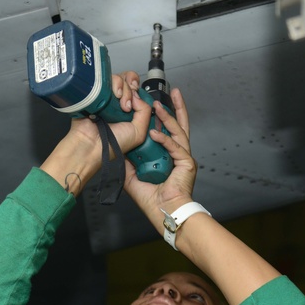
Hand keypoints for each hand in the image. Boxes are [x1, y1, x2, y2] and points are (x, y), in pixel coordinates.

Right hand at [66, 71, 150, 153]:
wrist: (92, 143)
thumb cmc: (114, 142)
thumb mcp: (139, 132)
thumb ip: (145, 112)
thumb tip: (137, 94)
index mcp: (129, 111)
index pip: (138, 91)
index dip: (140, 92)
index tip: (138, 100)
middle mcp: (118, 102)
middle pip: (129, 81)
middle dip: (132, 90)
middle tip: (127, 105)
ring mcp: (107, 96)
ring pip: (120, 80)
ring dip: (124, 90)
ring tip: (119, 105)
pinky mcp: (97, 91)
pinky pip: (107, 80)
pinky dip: (113, 85)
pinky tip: (112, 97)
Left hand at [123, 87, 196, 228]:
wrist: (163, 212)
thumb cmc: (152, 199)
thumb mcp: (132, 176)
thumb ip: (127, 161)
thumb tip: (117, 148)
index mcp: (168, 155)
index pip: (167, 130)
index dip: (162, 116)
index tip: (154, 103)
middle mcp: (178, 153)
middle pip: (179, 124)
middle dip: (176, 107)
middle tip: (172, 92)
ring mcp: (184, 157)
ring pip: (178, 131)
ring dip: (168, 117)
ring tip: (158, 106)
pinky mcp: (187, 163)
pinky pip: (175, 147)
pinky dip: (165, 139)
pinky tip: (155, 133)